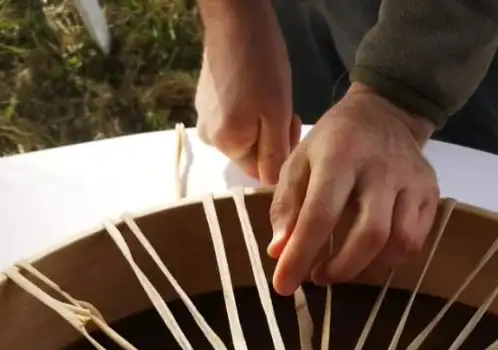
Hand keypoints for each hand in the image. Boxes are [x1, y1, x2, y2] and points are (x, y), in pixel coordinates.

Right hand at [195, 0, 300, 184]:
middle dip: (272, 137)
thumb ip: (274, 155)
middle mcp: (209, 137)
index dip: (281, 155)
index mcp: (226, 145)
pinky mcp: (205, 99)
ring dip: (262, 122)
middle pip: (250, 152)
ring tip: (273, 95)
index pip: (259, 171)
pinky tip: (257, 85)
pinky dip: (248, 107)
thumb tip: (271, 185)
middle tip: (288, 110)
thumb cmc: (261, 66)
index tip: (293, 126)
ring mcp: (204, 116)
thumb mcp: (277, 115)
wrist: (235, 16)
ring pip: (243, 133)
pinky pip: (233, 115)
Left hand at [268, 84, 439, 295]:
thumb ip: (286, 206)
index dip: (301, 256)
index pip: (320, 215)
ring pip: (399, 243)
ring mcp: (412, 181)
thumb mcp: (299, 161)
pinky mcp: (430, 193)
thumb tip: (279, 252)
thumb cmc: (334, 143)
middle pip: (370, 235)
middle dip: (341, 269)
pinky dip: (390, 260)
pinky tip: (369, 258)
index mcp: (341, 156)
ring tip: (342, 268)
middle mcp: (382, 168)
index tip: (283, 285)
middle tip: (318, 277)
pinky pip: (415, 241)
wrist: (385, 113)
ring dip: (367, 268)